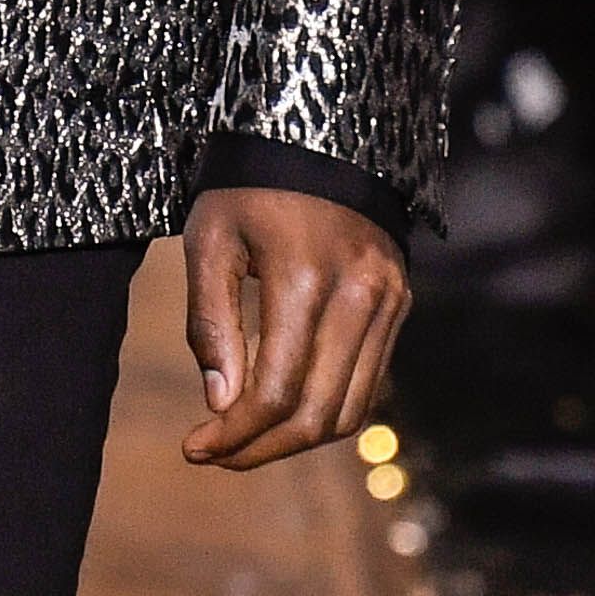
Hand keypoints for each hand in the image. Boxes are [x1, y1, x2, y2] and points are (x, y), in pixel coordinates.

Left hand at [183, 183, 410, 471]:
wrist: (319, 140)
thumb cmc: (248, 188)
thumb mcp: (210, 242)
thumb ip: (211, 324)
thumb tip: (221, 405)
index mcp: (305, 278)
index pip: (275, 391)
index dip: (234, 434)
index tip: (194, 448)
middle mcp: (359, 295)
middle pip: (316, 414)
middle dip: (261, 448)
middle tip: (216, 455)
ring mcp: (388, 301)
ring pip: (350, 410)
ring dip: (295, 440)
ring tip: (246, 441)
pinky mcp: (400, 304)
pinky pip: (369, 383)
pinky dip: (327, 411)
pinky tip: (284, 412)